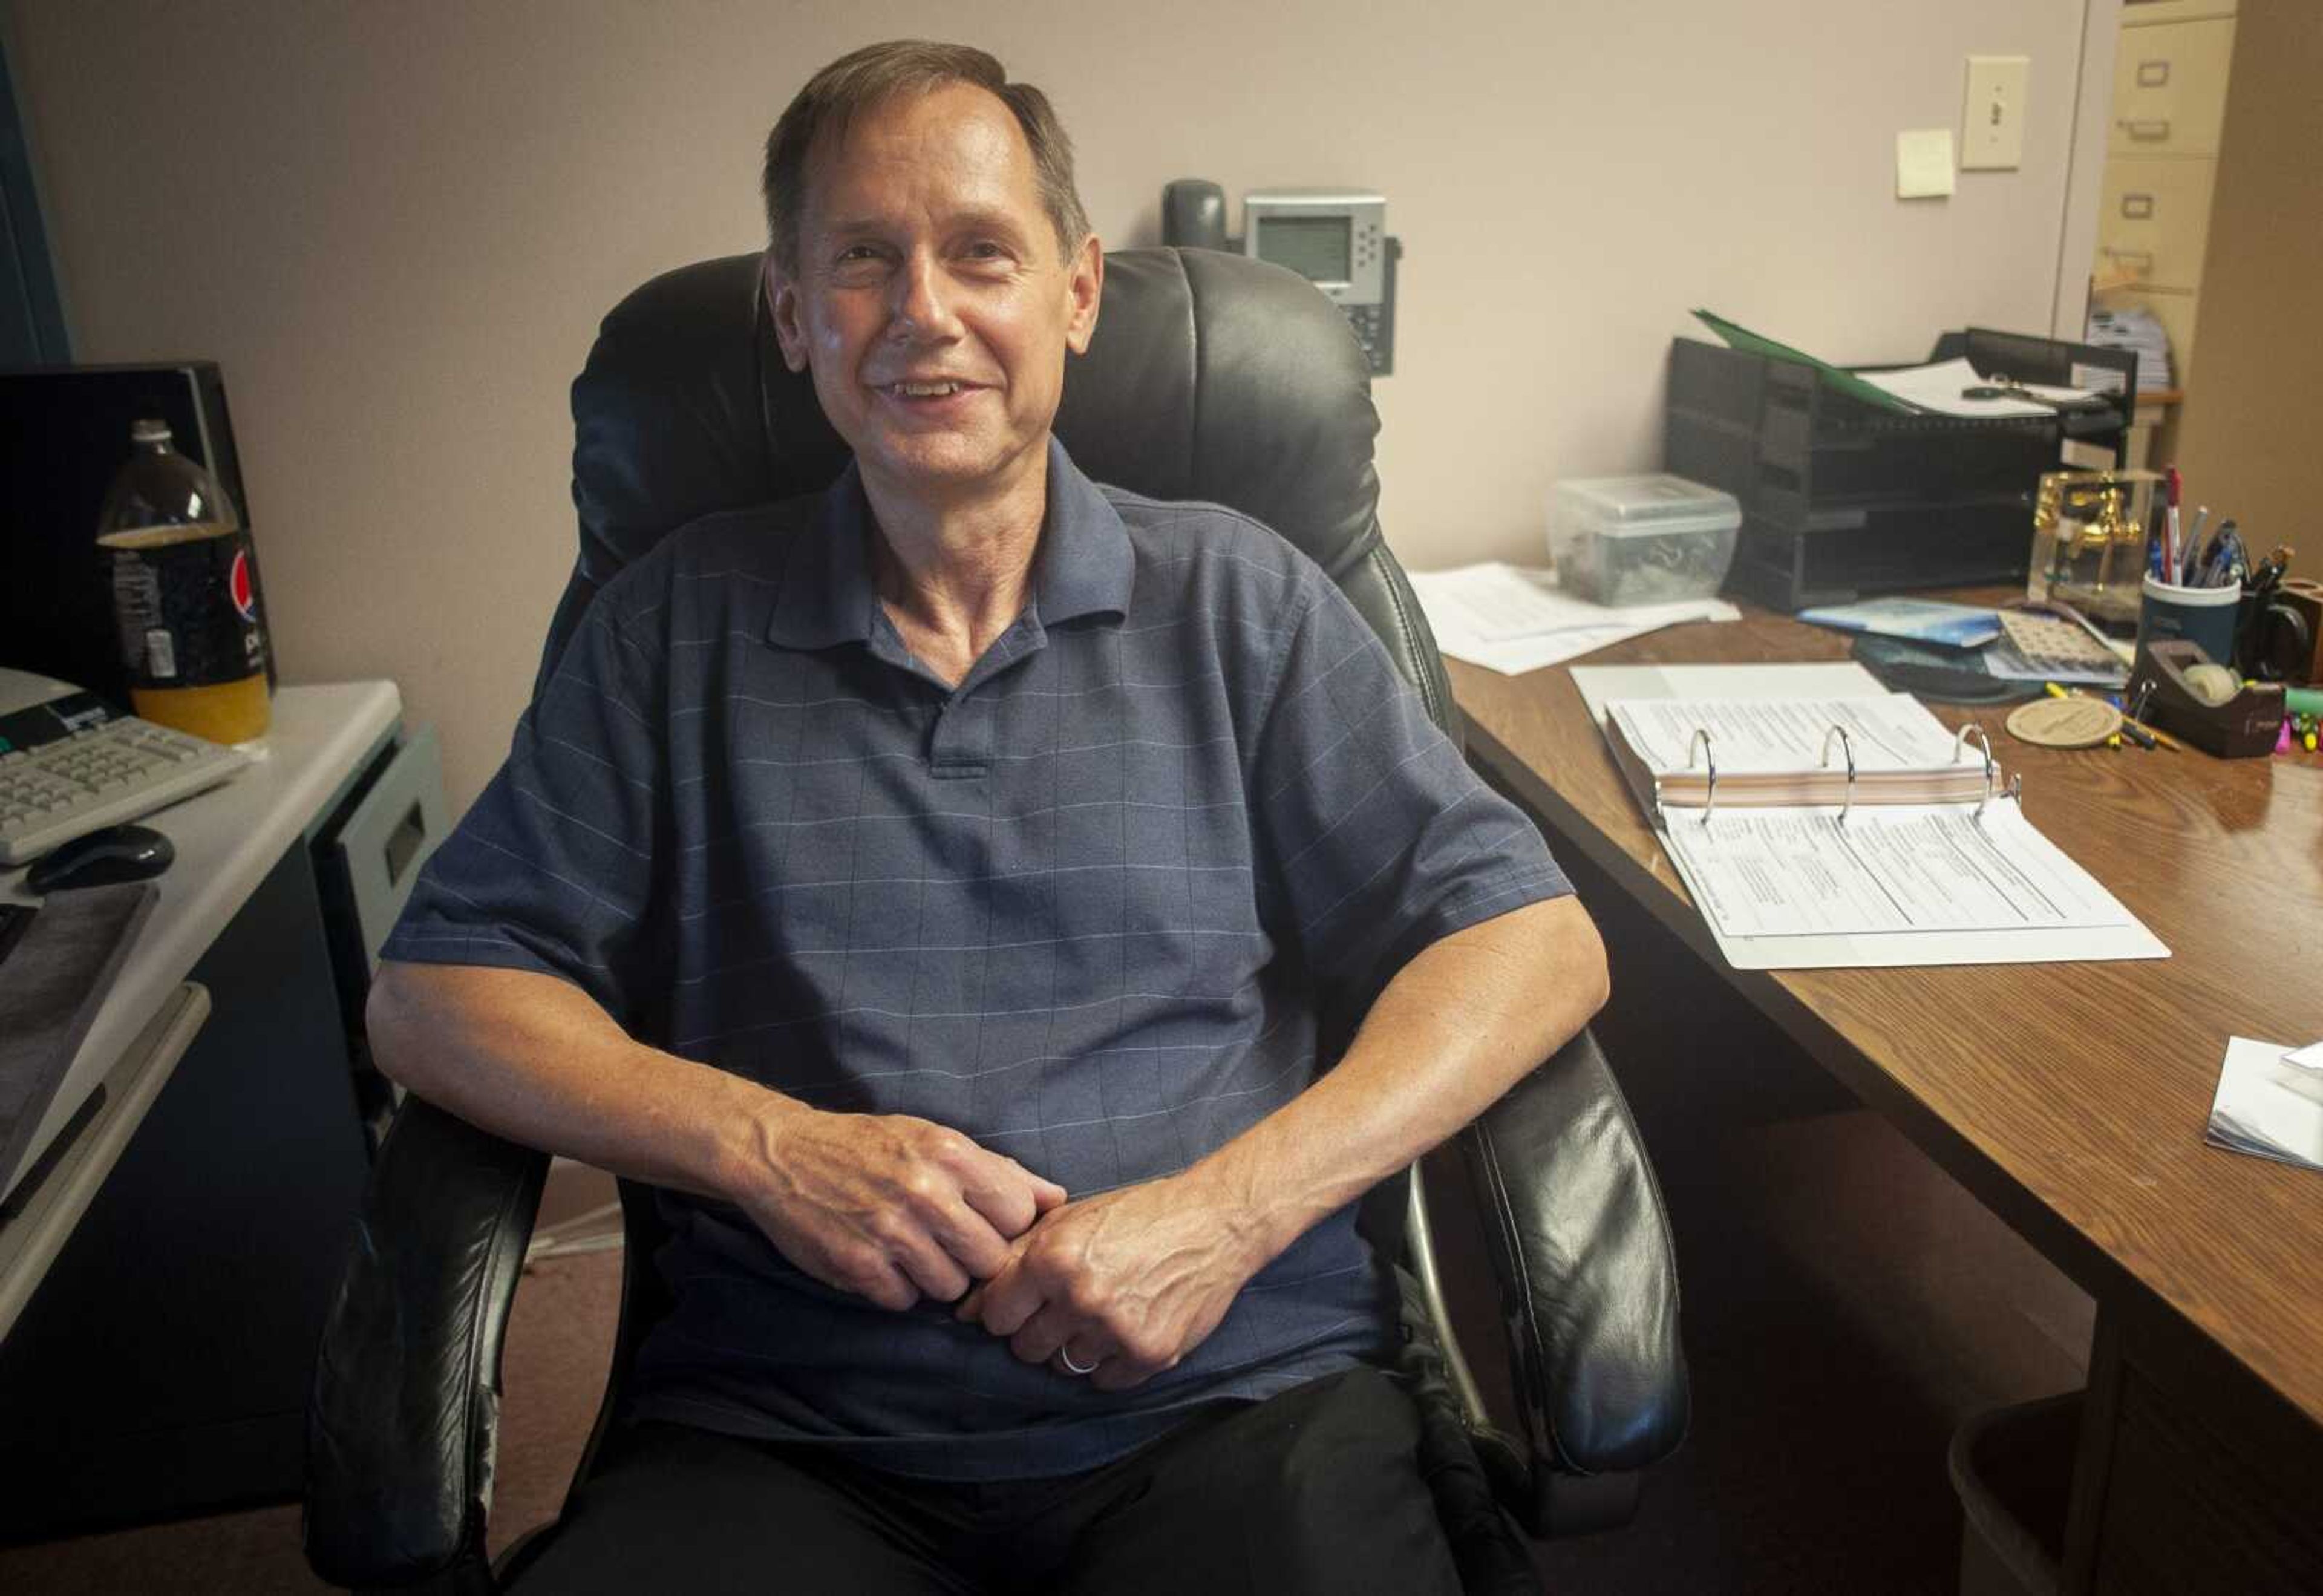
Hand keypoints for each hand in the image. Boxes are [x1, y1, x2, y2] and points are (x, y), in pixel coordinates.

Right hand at [734, 1104, 1065, 1311]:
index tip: (983, 1222)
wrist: (784, 1154)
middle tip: (946, 1242)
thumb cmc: (869, 1147)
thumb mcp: (936, 1140)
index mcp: (951, 1154)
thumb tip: (1057, 1199)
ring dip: (935, 1277)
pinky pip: (905, 1301)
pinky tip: (881, 1260)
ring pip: (951, 1288)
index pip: (1019, 1214)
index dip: (1005, 1226)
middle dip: (974, 1258)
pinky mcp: (858, 1266)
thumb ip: (1000, 1171)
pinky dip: (896, 1288)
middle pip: (990, 1259)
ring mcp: (890, 1231)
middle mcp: (925, 1192)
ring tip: (910, 1248)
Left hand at [956, 1175, 1268, 1390]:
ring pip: (1064, 1366)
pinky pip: (1104, 1381)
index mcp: (1052, 1258)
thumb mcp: (1069, 1219)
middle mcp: (1079, 1297)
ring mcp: (1115, 1330)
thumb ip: (1013, 1259)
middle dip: (1039, 1331)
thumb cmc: (1137, 1215)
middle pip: (1025, 1349)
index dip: (1008, 1310)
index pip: (995, 1316)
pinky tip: (1128, 1326)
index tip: (1029, 1301)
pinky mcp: (1148, 1354)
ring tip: (1104, 1312)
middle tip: (1068, 1307)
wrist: (1214, 1222)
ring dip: (1076, 1346)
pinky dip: (1110, 1362)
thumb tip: (964, 1309)